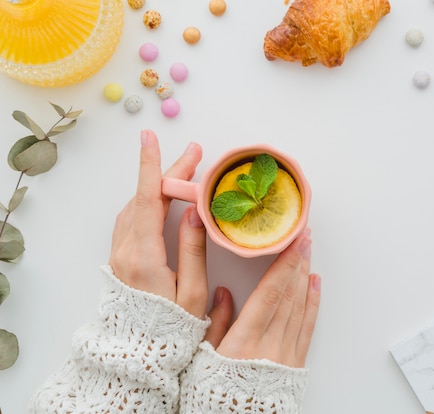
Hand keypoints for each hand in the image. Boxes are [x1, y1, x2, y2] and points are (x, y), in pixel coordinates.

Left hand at [108, 129, 208, 318]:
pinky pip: (130, 218)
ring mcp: (119, 253)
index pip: (148, 200)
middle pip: (144, 198)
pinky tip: (162, 198)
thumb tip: (195, 211)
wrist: (138, 353)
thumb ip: (193, 249)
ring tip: (183, 172)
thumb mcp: (191, 292)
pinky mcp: (120, 258)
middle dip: (168, 171)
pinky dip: (147, 200)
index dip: (152, 166)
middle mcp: (126, 250)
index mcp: (144, 255)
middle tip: (193, 153)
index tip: (151, 139)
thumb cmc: (170, 328)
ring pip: (136, 206)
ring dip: (157, 185)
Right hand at [205, 230, 320, 367]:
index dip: (284, 264)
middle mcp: (270, 344)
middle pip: (289, 294)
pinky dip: (313, 303)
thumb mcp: (203, 358)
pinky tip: (315, 285)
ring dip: (305, 276)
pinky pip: (308, 326)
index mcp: (244, 340)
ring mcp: (286, 353)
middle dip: (298, 261)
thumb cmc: (214, 392)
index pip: (271, 292)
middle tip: (304, 235)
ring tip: (309, 252)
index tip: (292, 241)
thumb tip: (223, 292)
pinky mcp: (295, 362)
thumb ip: (216, 323)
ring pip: (299, 306)